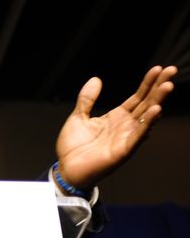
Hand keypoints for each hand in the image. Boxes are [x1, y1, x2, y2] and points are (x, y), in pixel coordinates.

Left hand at [55, 65, 176, 189]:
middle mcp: (126, 126)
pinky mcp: (123, 150)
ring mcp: (126, 137)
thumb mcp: (78, 117)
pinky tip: (156, 110)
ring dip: (157, 101)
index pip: (137, 97)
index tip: (159, 68)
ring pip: (146, 116)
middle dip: (159, 87)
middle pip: (146, 102)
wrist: (66, 169)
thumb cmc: (73, 146)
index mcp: (116, 117)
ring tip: (167, 86)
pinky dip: (147, 123)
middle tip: (172, 70)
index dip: (148, 83)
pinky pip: (138, 135)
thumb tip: (96, 79)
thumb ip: (87, 99)